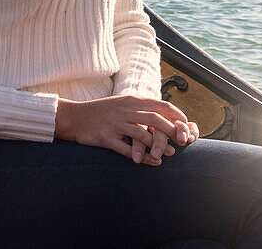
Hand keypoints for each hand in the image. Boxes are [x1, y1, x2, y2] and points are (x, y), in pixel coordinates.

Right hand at [54, 95, 194, 164]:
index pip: (161, 105)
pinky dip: (143, 157)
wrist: (75, 117)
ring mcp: (116, 124)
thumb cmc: (101, 112)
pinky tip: (152, 162)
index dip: (177, 115)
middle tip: (184, 141)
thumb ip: (141, 107)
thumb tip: (163, 115)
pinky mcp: (107, 138)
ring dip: (159, 146)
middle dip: (173, 131)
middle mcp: (125, 111)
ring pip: (144, 136)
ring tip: (169, 154)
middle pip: (156, 120)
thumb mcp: (122, 103)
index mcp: (131, 100)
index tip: (186, 125)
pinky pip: (129, 150)